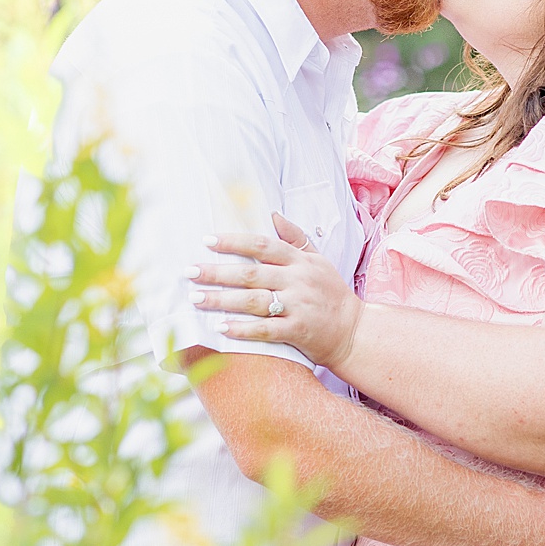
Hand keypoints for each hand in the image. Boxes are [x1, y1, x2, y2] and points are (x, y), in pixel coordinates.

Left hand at [187, 214, 363, 367]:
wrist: (354, 331)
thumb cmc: (331, 294)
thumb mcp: (319, 260)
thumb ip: (296, 238)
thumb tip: (273, 214)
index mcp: (300, 261)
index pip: (263, 244)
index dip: (234, 241)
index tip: (207, 241)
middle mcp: (298, 280)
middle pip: (251, 273)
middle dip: (217, 272)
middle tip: (189, 272)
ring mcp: (298, 305)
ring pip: (253, 300)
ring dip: (221, 299)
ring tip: (196, 298)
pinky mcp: (298, 330)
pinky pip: (265, 329)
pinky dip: (242, 329)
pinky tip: (220, 328)